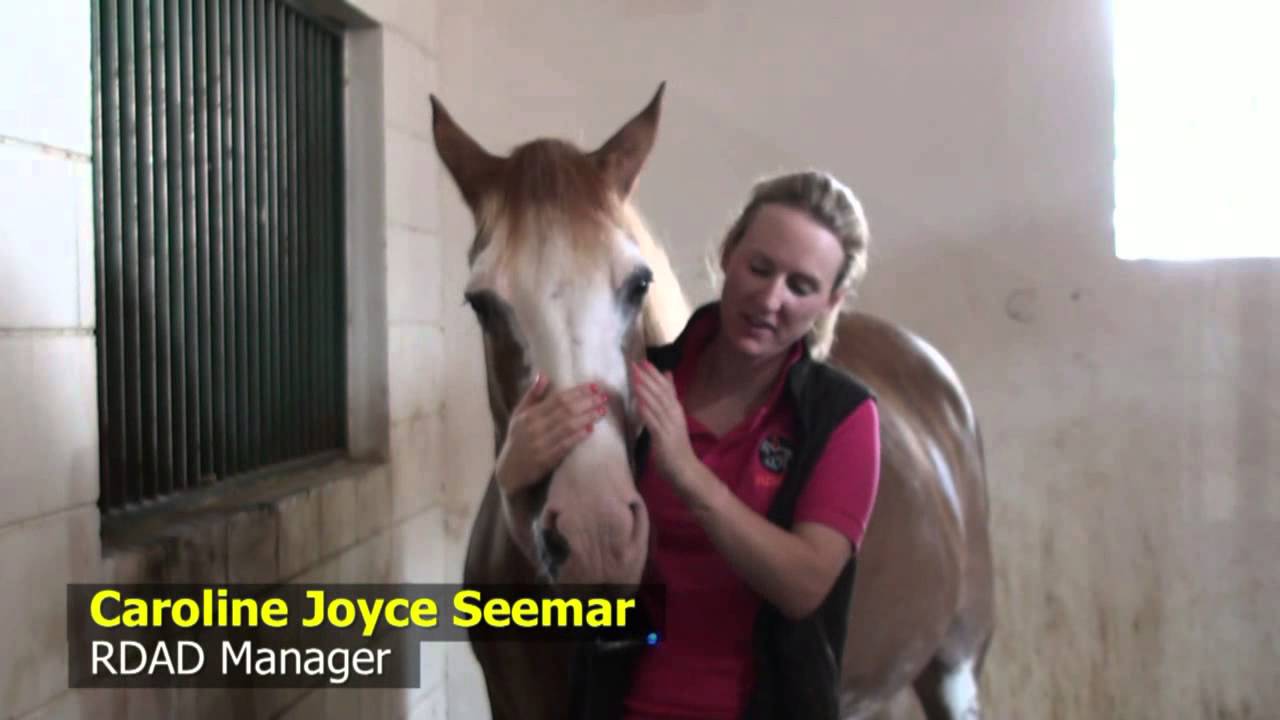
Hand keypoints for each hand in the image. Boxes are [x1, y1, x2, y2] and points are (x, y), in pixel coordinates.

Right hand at [495, 374, 607, 496]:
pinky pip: (565, 446)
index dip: (577, 391)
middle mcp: (535, 428)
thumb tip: (543, 375)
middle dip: (587, 402)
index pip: (557, 399)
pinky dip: (578, 437)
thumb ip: (532, 395)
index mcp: (529, 415)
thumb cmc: (517, 438)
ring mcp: (541, 444)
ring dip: (587, 417)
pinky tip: (590, 430)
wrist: (509, 470)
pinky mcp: (546, 460)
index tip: (594, 386)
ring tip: (602, 411)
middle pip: (566, 411)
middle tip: (603, 397)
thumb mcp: (519, 414)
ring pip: (568, 427)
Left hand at [630, 360, 696, 487]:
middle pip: (660, 392)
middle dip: (647, 378)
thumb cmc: (676, 445)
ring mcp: (669, 425)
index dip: (654, 374)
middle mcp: (674, 414)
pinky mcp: (663, 438)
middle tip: (635, 364)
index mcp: (675, 409)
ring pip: (656, 404)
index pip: (665, 387)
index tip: (643, 361)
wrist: (685, 469)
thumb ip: (669, 397)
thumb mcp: (673, 417)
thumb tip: (666, 374)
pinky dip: (646, 411)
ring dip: (645, 390)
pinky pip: (653, 422)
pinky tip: (638, 403)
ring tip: (635, 378)